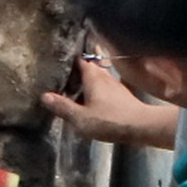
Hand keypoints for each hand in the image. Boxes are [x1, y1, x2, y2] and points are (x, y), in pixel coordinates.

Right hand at [42, 69, 173, 148]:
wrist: (141, 126)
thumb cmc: (109, 120)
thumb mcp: (80, 118)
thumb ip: (63, 107)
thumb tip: (44, 96)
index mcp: (92, 76)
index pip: (78, 60)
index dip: (68, 60)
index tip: (57, 62)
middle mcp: (104, 76)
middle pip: (88, 68)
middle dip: (77, 72)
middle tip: (63, 78)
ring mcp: (115, 85)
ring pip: (97, 78)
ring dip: (87, 83)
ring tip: (75, 91)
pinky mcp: (122, 95)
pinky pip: (105, 88)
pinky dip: (97, 91)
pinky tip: (93, 102)